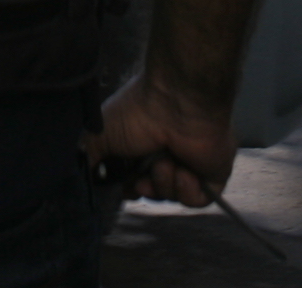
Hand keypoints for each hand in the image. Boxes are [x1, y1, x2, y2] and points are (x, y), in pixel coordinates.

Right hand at [88, 70, 236, 208]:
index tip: (128, 186)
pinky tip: (184, 170)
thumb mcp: (99, 135)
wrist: (178, 101)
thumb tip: (88, 177)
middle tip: (144, 178)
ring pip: (174, 196)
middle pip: (154, 192)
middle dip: (147, 189)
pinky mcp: (213, 173)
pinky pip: (199, 199)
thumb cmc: (139, 111)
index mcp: (144, 145)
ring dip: (165, 184)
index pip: (136, 180)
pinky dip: (188, 191)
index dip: (131, 188)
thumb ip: (90, 160)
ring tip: (167, 161)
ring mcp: (192, 163)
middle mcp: (168, 153)